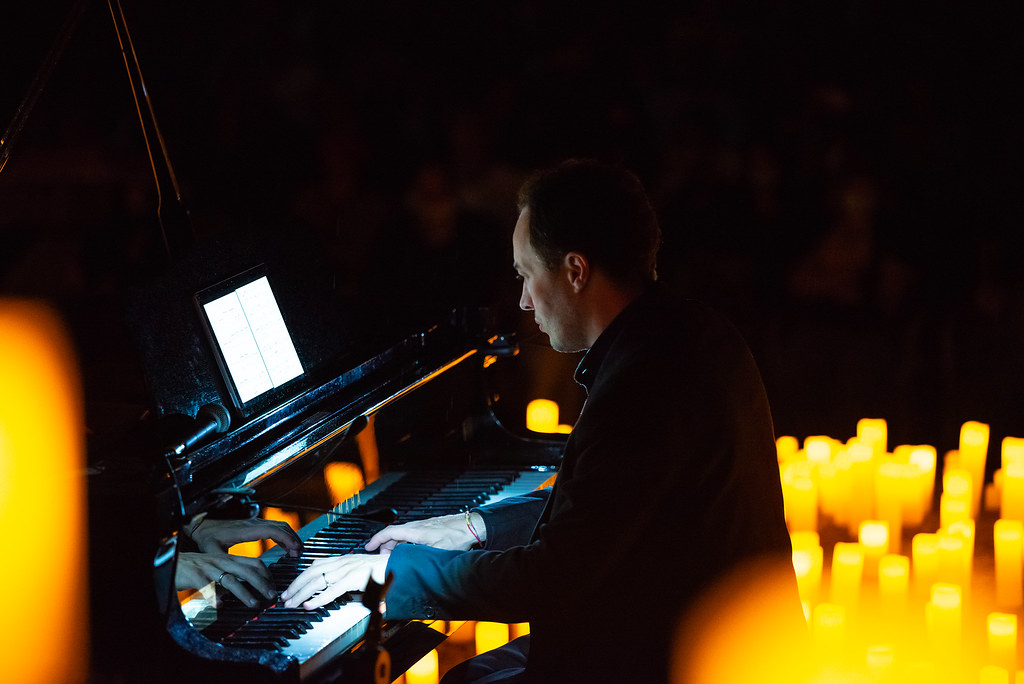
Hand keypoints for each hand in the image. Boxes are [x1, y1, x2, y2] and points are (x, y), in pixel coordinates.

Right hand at [176, 552, 277, 606]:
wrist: (173, 562)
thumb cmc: (198, 567)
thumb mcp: (218, 567)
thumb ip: (232, 575)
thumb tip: (249, 588)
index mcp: (229, 559)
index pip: (254, 563)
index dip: (266, 575)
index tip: (273, 587)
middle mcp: (221, 562)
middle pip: (247, 571)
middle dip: (261, 584)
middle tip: (271, 596)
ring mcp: (209, 568)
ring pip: (230, 580)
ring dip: (244, 593)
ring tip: (254, 604)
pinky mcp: (195, 576)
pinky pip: (206, 587)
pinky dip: (214, 597)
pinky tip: (220, 605)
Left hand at [190, 517, 302, 556]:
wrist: (202, 525)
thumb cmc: (207, 537)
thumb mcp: (213, 552)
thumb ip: (224, 563)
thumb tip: (232, 576)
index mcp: (248, 530)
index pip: (274, 531)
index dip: (287, 540)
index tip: (296, 550)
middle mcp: (254, 524)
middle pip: (281, 527)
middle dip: (293, 539)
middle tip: (300, 554)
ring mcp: (255, 522)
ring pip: (280, 526)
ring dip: (290, 536)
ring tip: (296, 550)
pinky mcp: (254, 525)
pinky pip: (275, 527)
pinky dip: (284, 535)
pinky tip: (285, 546)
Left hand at [280, 554, 387, 609]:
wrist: (400, 566)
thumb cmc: (383, 570)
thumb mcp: (360, 572)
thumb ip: (346, 578)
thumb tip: (332, 589)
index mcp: (343, 560)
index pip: (315, 565)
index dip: (300, 577)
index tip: (291, 588)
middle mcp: (342, 562)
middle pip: (311, 572)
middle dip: (295, 585)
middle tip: (284, 598)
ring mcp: (348, 569)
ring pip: (317, 580)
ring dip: (301, 592)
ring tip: (291, 603)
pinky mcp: (354, 578)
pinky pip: (332, 589)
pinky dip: (319, 598)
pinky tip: (309, 605)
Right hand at [364, 512, 482, 553]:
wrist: (471, 525)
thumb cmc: (457, 535)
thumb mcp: (437, 551)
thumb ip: (422, 557)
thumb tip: (412, 568)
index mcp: (415, 530)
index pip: (389, 532)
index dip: (377, 539)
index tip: (368, 546)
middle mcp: (417, 526)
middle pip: (394, 534)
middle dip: (385, 546)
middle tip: (383, 558)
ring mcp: (422, 526)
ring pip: (402, 534)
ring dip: (396, 545)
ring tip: (395, 556)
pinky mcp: (428, 528)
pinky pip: (410, 534)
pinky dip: (404, 542)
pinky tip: (410, 551)